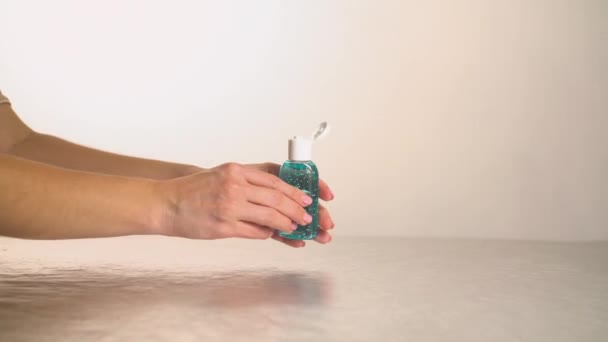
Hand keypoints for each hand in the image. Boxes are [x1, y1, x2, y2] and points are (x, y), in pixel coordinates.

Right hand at [160, 162, 333, 246]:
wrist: (166, 204)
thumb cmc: (193, 190)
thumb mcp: (221, 175)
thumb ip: (246, 181)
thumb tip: (273, 193)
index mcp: (236, 171)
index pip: (274, 181)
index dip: (294, 192)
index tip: (306, 200)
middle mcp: (234, 186)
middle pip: (276, 198)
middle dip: (296, 210)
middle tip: (306, 217)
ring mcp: (229, 207)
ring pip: (269, 216)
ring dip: (286, 224)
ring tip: (295, 228)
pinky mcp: (224, 226)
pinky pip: (254, 231)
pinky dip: (266, 233)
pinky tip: (272, 234)